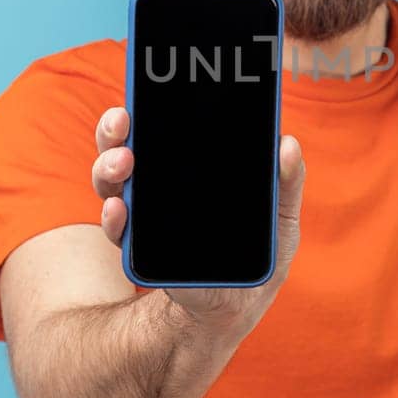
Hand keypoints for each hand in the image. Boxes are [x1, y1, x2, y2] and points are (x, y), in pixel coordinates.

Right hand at [92, 105, 306, 335]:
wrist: (232, 309)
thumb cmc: (258, 258)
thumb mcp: (280, 219)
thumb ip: (287, 183)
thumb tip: (287, 142)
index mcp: (192, 168)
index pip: (165, 126)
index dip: (151, 105)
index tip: (149, 88)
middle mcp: (159, 183)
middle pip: (126, 144)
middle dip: (115, 129)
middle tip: (123, 121)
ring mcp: (144, 214)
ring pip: (112, 178)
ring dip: (110, 165)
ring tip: (124, 162)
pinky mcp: (138, 248)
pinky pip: (117, 227)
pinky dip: (113, 217)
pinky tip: (119, 209)